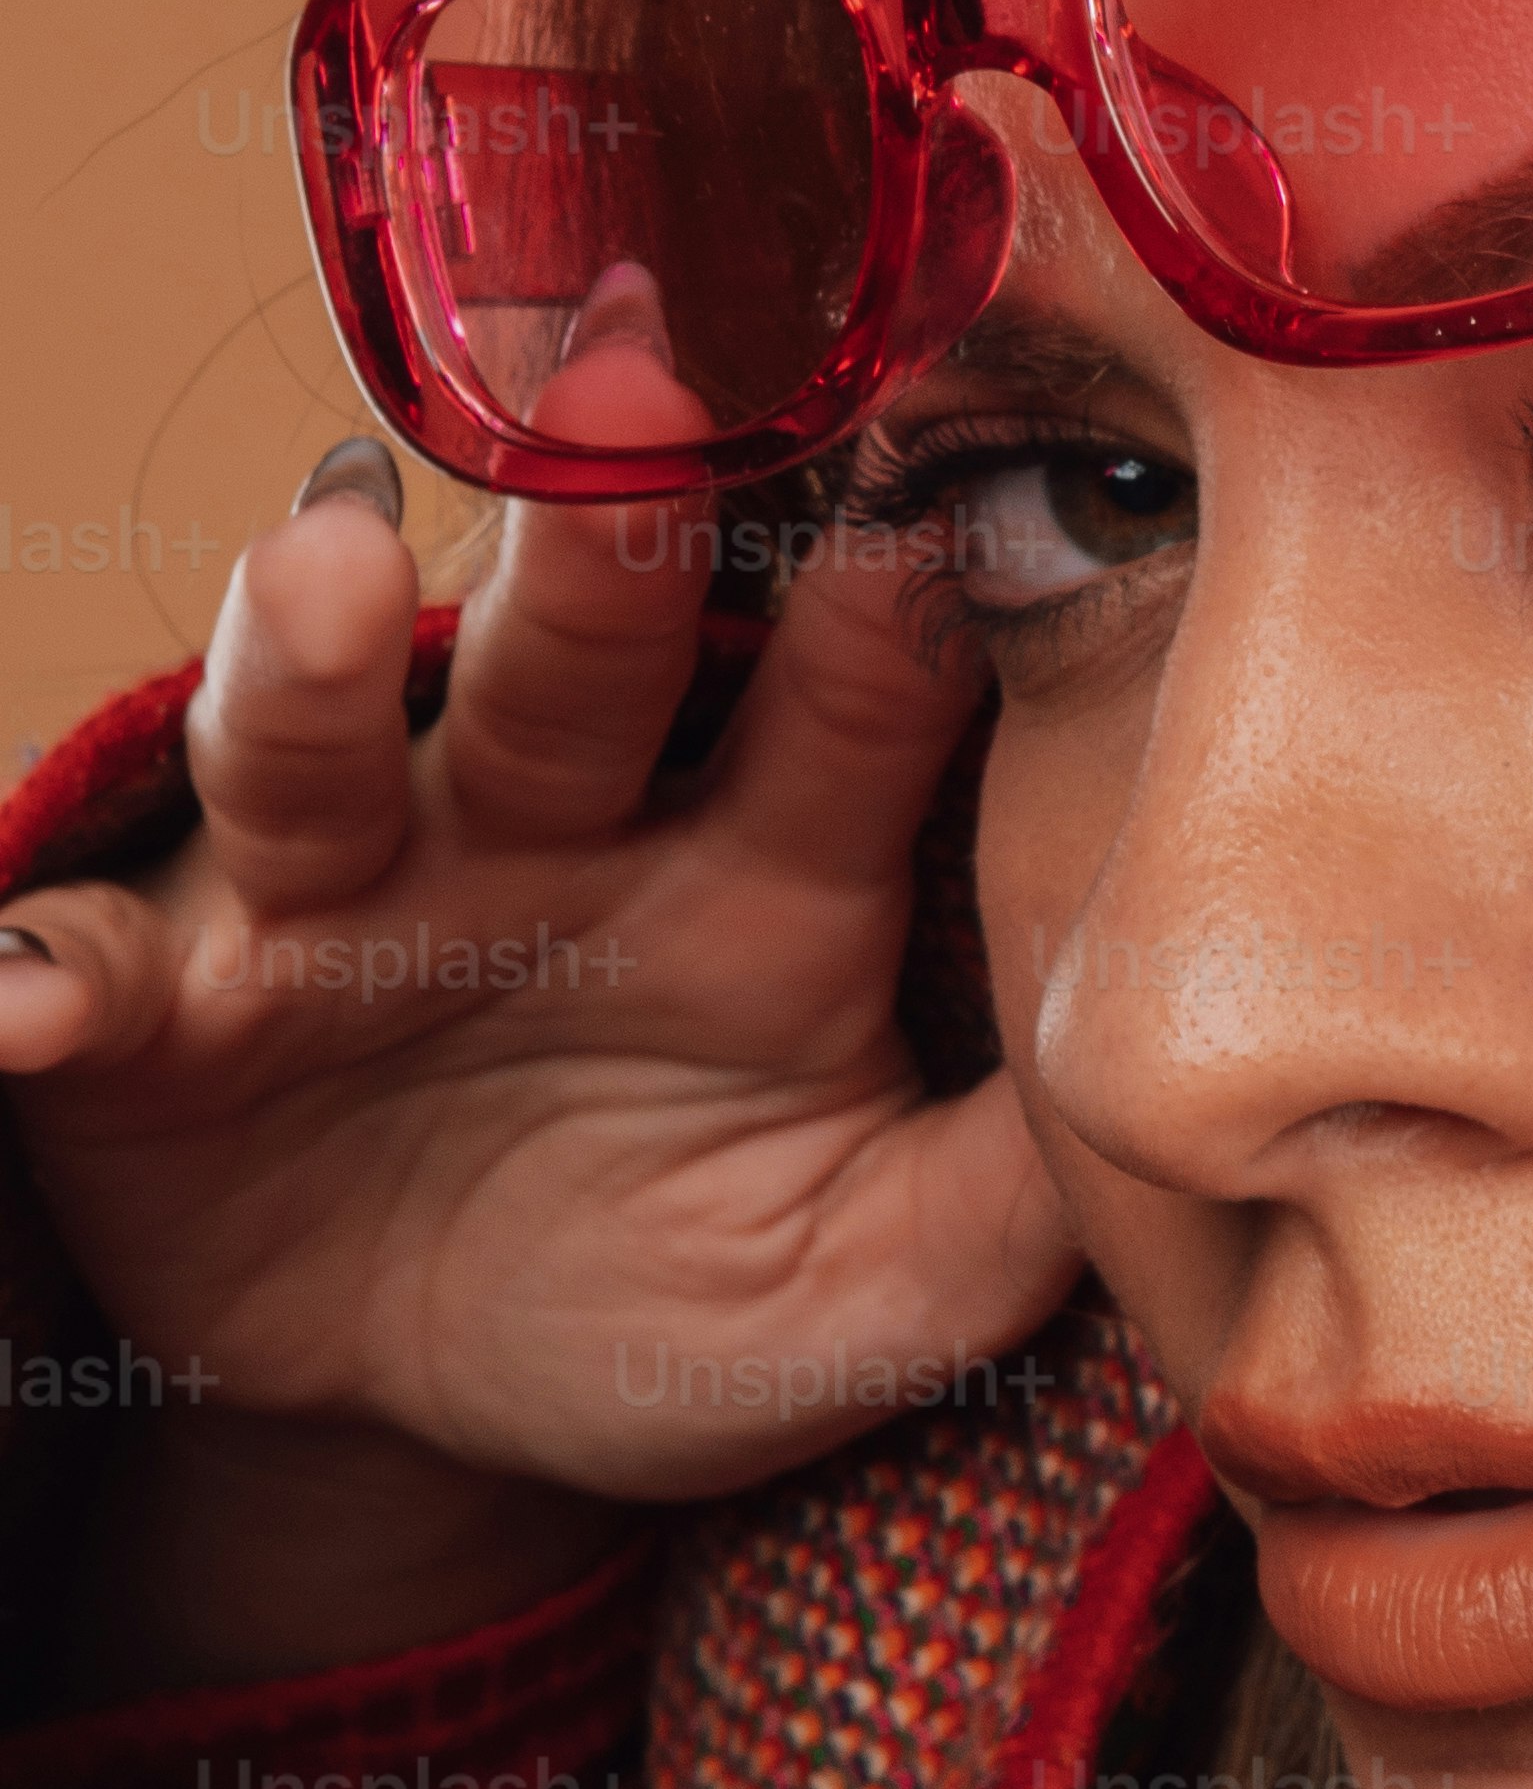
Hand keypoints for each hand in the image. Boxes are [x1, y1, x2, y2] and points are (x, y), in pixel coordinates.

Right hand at [0, 428, 1076, 1612]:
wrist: (444, 1411)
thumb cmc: (686, 1290)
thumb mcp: (876, 1281)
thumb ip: (1016, 1197)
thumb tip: (1163, 1117)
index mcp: (775, 864)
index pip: (858, 689)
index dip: (897, 592)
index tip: (944, 490)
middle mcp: (556, 823)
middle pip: (589, 647)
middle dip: (611, 526)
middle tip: (645, 378)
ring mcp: (343, 892)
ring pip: (322, 732)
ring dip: (315, 644)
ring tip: (331, 565)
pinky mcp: (160, 1005)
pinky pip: (90, 970)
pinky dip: (48, 973)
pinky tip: (36, 995)